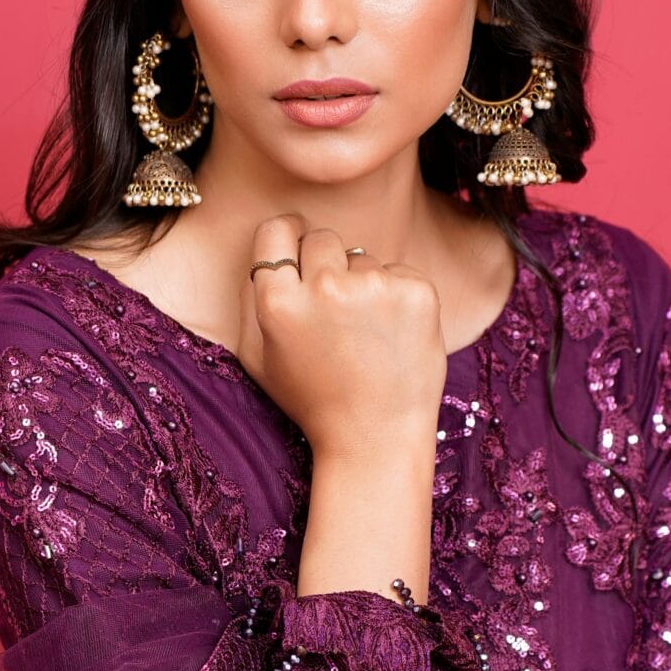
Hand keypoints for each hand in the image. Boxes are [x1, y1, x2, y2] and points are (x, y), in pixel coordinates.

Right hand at [237, 213, 447, 458]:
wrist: (375, 437)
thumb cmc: (315, 401)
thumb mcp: (261, 359)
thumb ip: (254, 301)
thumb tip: (269, 255)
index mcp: (279, 303)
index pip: (275, 232)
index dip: (287, 235)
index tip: (298, 245)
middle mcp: (325, 288)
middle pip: (322, 239)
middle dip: (327, 264)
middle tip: (336, 309)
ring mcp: (375, 287)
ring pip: (364, 259)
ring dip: (365, 285)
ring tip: (367, 335)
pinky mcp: (416, 291)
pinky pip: (400, 272)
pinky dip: (398, 296)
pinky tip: (393, 335)